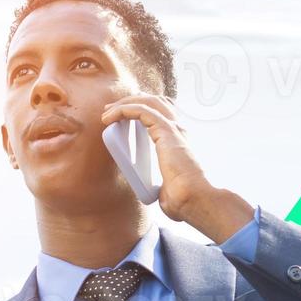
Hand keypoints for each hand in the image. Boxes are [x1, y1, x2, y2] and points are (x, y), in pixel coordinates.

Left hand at [100, 93, 216, 223]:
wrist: (193, 199)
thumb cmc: (182, 199)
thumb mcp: (164, 187)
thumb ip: (160, 184)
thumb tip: (156, 192)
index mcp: (178, 141)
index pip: (162, 114)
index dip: (141, 110)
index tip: (119, 117)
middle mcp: (178, 130)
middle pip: (155, 102)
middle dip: (130, 102)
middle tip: (109, 110)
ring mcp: (174, 128)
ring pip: (148, 102)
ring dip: (125, 103)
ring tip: (107, 112)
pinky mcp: (166, 130)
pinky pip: (142, 110)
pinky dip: (124, 110)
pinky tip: (110, 117)